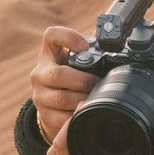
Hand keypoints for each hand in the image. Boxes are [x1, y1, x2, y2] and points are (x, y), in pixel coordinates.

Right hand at [30, 24, 96, 142]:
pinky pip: (62, 119)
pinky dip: (77, 117)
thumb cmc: (70, 78)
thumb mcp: (74, 62)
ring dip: (82, 100)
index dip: (68, 38)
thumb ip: (90, 50)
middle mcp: (40, 73)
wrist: (53, 106)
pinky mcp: (44, 115)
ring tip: (96, 99)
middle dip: (83, 80)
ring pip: (61, 99)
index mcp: (49, 54)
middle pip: (58, 74)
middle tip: (98, 83)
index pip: (51, 35)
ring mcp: (40, 95)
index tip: (85, 46)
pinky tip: (87, 113)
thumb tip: (114, 38)